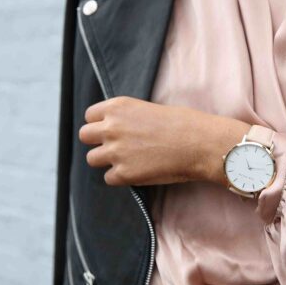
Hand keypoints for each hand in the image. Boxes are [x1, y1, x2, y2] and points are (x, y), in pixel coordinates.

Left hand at [78, 96, 250, 185]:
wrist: (200, 143)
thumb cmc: (184, 124)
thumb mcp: (150, 109)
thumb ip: (128, 118)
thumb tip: (119, 129)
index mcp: (118, 107)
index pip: (90, 116)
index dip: (100, 124)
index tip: (112, 130)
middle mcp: (111, 127)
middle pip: (85, 136)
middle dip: (98, 142)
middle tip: (117, 147)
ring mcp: (115, 151)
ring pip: (92, 159)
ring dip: (107, 161)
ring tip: (128, 161)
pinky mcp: (124, 173)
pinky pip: (109, 178)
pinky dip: (121, 177)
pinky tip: (139, 172)